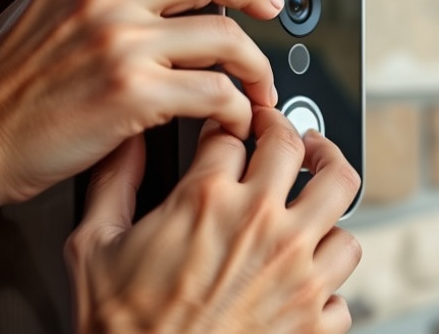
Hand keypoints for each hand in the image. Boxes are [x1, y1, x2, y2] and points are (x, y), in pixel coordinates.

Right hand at [0, 0, 282, 212]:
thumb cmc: (7, 87)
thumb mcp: (38, 12)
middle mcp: (103, 0)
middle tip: (269, 8)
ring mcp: (122, 46)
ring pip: (225, 38)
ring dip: (257, 65)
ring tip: (260, 85)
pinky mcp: (135, 96)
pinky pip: (216, 94)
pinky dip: (239, 109)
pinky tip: (236, 118)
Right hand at [65, 107, 361, 332]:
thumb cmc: (121, 327)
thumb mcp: (94, 246)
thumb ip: (113, 184)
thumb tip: (127, 143)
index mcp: (208, 201)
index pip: (236, 134)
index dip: (234, 125)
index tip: (236, 129)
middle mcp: (263, 227)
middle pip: (306, 150)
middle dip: (301, 135)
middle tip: (298, 139)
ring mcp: (297, 271)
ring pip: (344, 207)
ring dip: (329, 204)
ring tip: (317, 202)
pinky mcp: (314, 316)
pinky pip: (344, 284)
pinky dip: (329, 281)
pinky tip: (309, 278)